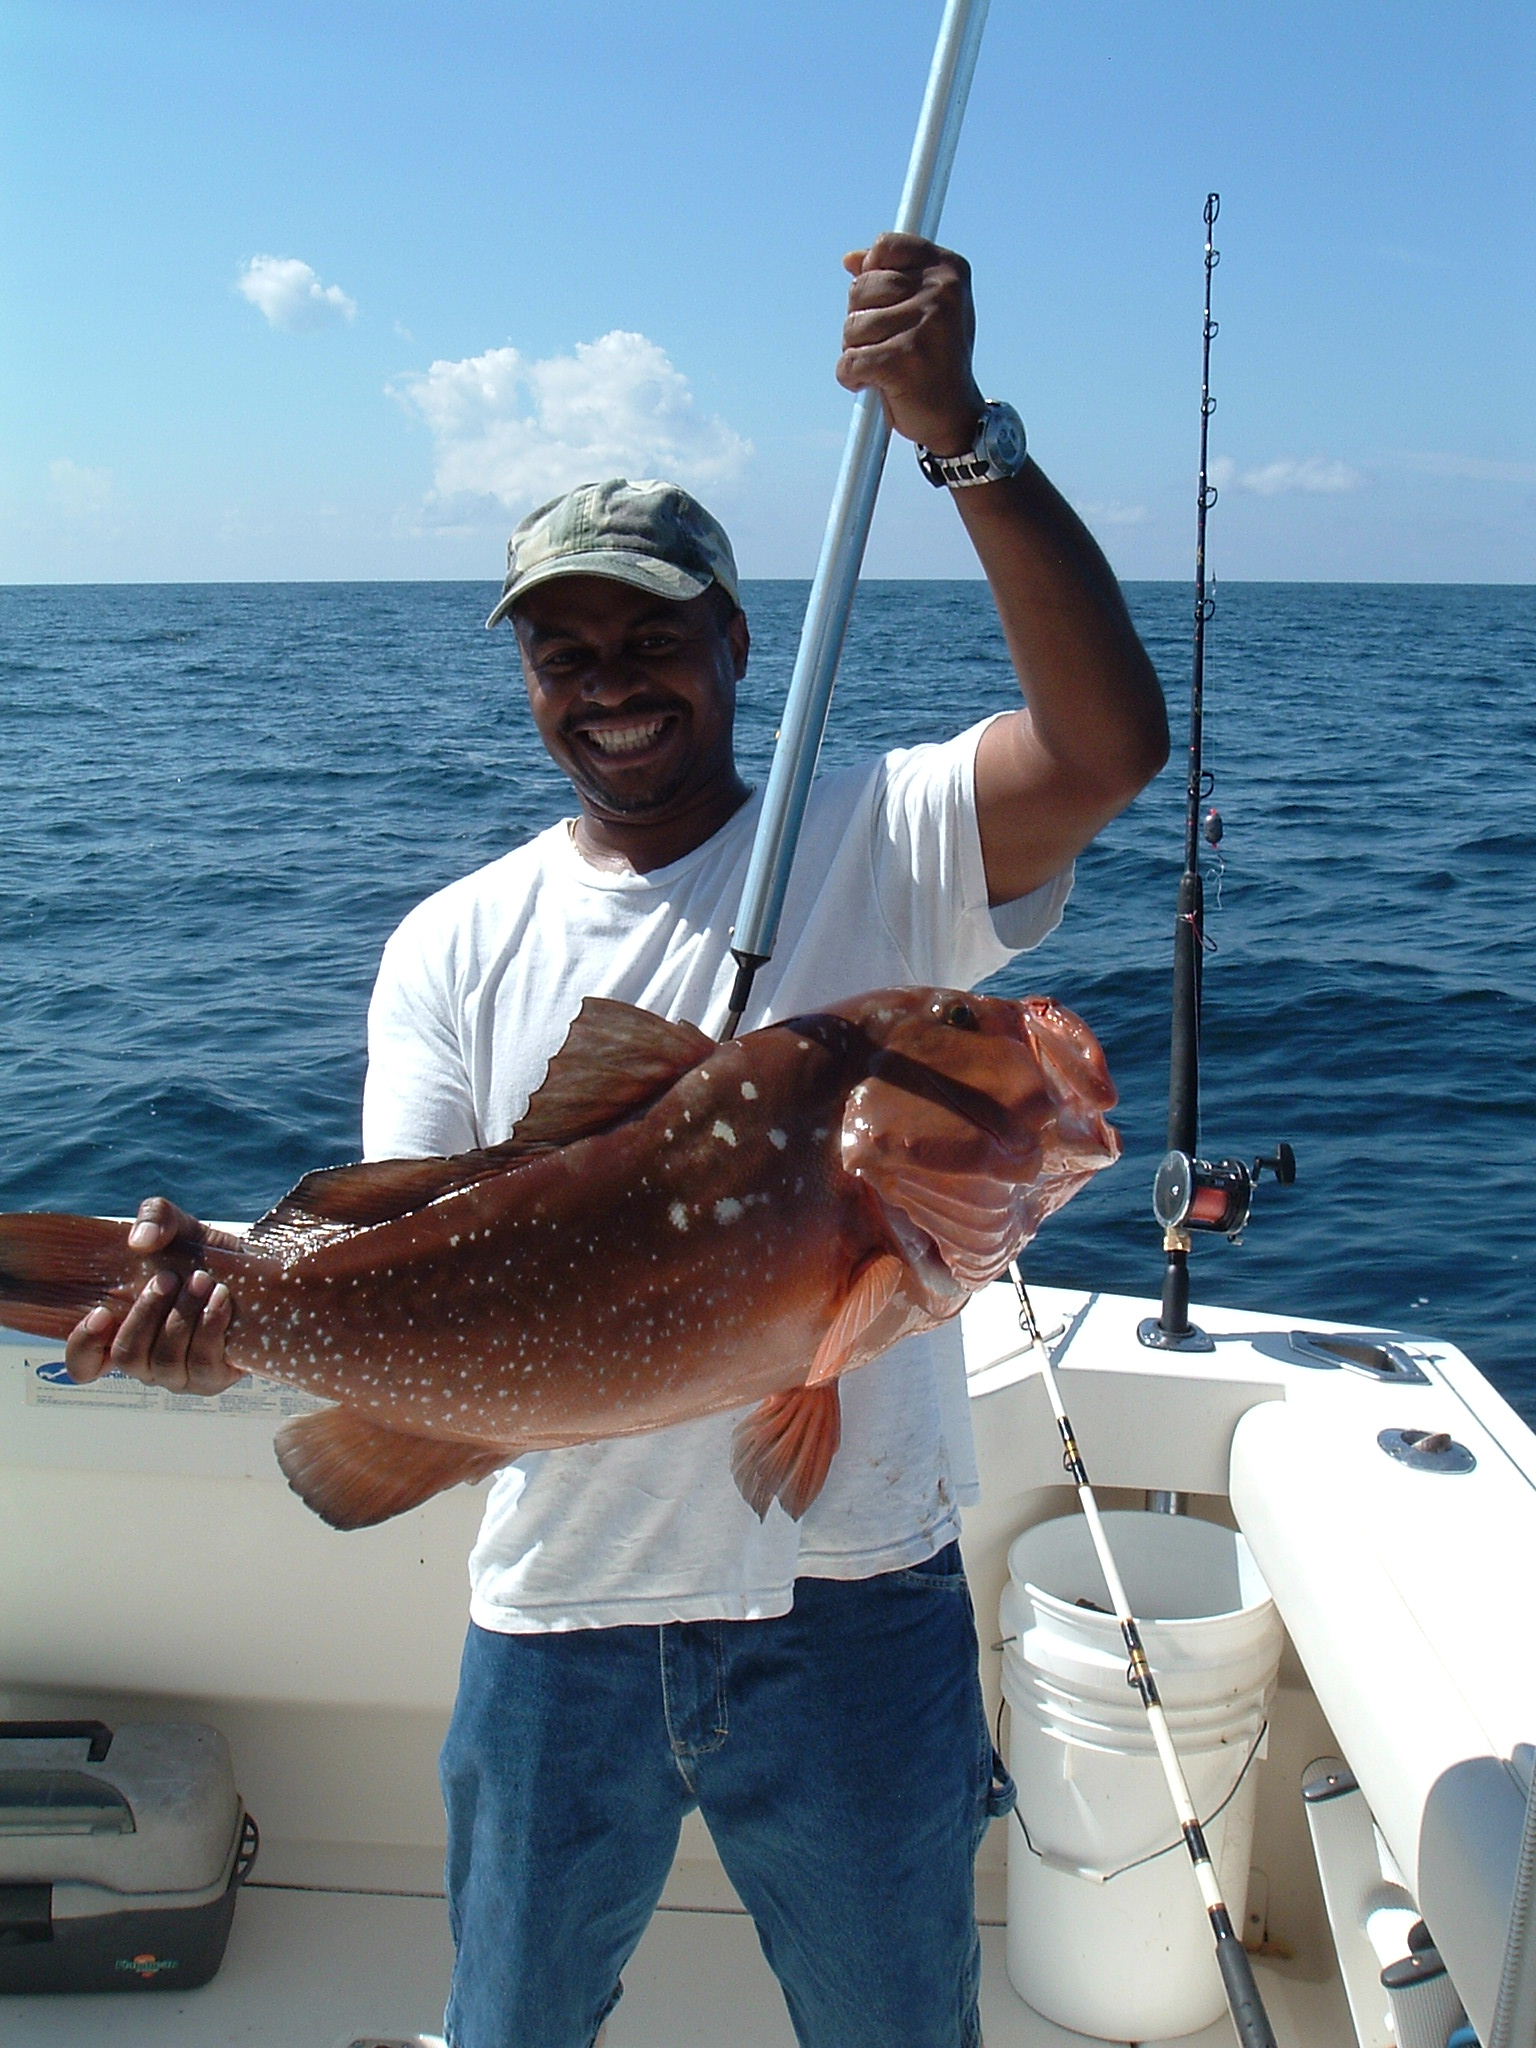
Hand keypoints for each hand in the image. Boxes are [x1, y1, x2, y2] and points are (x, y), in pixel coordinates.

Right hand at [65, 1197, 245, 1395]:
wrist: (252, 1271)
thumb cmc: (200, 1256)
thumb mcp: (177, 1227)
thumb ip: (155, 1218)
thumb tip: (142, 1239)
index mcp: (121, 1333)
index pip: (82, 1363)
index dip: (83, 1345)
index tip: (100, 1313)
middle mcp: (144, 1361)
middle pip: (128, 1356)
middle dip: (147, 1314)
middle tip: (170, 1278)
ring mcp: (177, 1376)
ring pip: (166, 1362)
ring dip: (183, 1318)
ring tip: (203, 1282)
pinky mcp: (211, 1379)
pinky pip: (203, 1365)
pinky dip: (211, 1327)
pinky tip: (221, 1299)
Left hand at [837, 233, 985, 453]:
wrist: (955, 416)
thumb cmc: (935, 359)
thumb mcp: (924, 308)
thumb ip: (891, 277)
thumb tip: (851, 259)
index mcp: (949, 271)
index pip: (885, 246)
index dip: (871, 274)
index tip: (884, 303)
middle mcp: (941, 293)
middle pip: (861, 288)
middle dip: (861, 319)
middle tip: (885, 343)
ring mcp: (924, 326)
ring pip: (852, 326)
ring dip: (856, 351)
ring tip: (883, 366)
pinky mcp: (903, 361)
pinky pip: (850, 361)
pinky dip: (851, 377)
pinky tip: (872, 384)